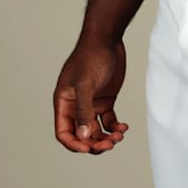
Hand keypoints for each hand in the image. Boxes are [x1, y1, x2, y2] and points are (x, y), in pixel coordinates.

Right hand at [53, 39, 127, 153]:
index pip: (64, 132)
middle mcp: (76, 106)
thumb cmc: (91, 56)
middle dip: (95, 143)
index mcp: (64, 103)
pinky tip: (124, 127)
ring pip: (96, 131)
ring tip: (119, 135)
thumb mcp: (85, 83)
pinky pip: (108, 121)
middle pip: (82, 135)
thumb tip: (84, 136)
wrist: (107, 38)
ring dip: (107, 138)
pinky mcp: (105, 100)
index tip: (88, 148)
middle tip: (110, 144)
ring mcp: (91, 104)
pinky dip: (115, 127)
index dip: (74, 144)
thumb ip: (83, 110)